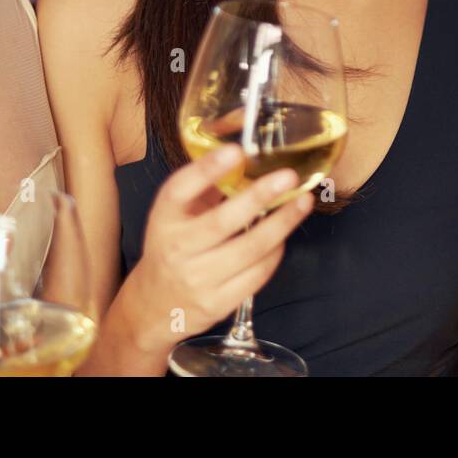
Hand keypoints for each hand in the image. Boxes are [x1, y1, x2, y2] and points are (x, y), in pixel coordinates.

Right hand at [118, 145, 314, 352]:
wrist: (154, 306)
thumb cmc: (173, 246)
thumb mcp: (177, 215)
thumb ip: (205, 187)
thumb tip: (245, 156)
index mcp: (164, 219)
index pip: (179, 190)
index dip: (207, 169)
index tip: (236, 151)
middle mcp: (177, 248)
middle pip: (222, 221)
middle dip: (260, 196)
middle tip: (289, 176)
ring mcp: (197, 279)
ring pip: (249, 249)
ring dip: (282, 223)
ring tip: (303, 202)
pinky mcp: (218, 303)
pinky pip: (257, 274)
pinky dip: (276, 252)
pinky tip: (284, 236)